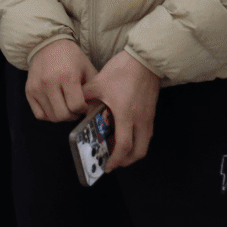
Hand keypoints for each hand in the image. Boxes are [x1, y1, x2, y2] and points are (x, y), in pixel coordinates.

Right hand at [25, 38, 93, 121]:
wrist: (47, 45)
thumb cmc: (70, 57)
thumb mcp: (87, 68)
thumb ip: (94, 89)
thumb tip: (96, 109)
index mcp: (67, 76)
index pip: (76, 106)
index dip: (83, 109)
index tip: (84, 104)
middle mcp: (49, 83)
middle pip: (62, 115)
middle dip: (73, 115)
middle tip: (76, 109)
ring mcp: (37, 88)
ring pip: (51, 117)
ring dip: (61, 116)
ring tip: (66, 107)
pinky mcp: (29, 91)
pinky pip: (39, 115)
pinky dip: (48, 115)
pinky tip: (54, 107)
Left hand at [86, 52, 159, 170]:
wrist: (144, 60)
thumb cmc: (121, 71)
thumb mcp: (98, 84)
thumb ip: (85, 98)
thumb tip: (76, 108)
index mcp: (125, 114)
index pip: (123, 145)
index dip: (116, 159)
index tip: (107, 166)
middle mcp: (140, 120)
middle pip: (139, 151)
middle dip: (126, 161)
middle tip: (113, 162)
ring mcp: (148, 117)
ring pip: (145, 144)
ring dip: (133, 152)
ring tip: (119, 152)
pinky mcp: (151, 113)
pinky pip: (147, 134)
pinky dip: (138, 141)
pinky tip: (127, 136)